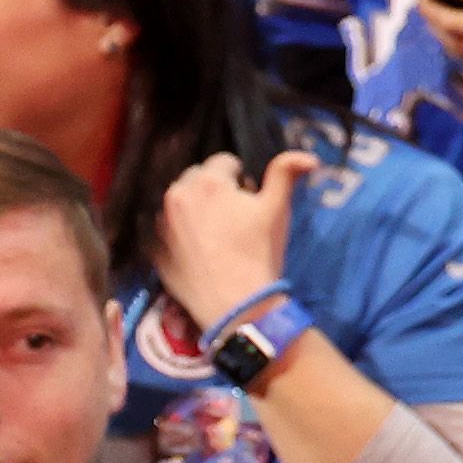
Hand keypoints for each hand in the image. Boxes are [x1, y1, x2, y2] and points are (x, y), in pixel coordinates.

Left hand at [147, 144, 312, 324]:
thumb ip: (286, 174)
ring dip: (195, 208)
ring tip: (216, 234)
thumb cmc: (260, 253)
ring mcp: (161, 222)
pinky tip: (200, 251)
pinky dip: (180, 232)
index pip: (225, 161)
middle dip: (214, 190)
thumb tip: (308, 156)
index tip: (252, 201)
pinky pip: (168, 228)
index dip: (243, 179)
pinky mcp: (154, 248)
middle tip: (234, 217)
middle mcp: (177, 194)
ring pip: (180, 202)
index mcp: (208, 181)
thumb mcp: (277, 210)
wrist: (237, 305)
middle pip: (197, 178)